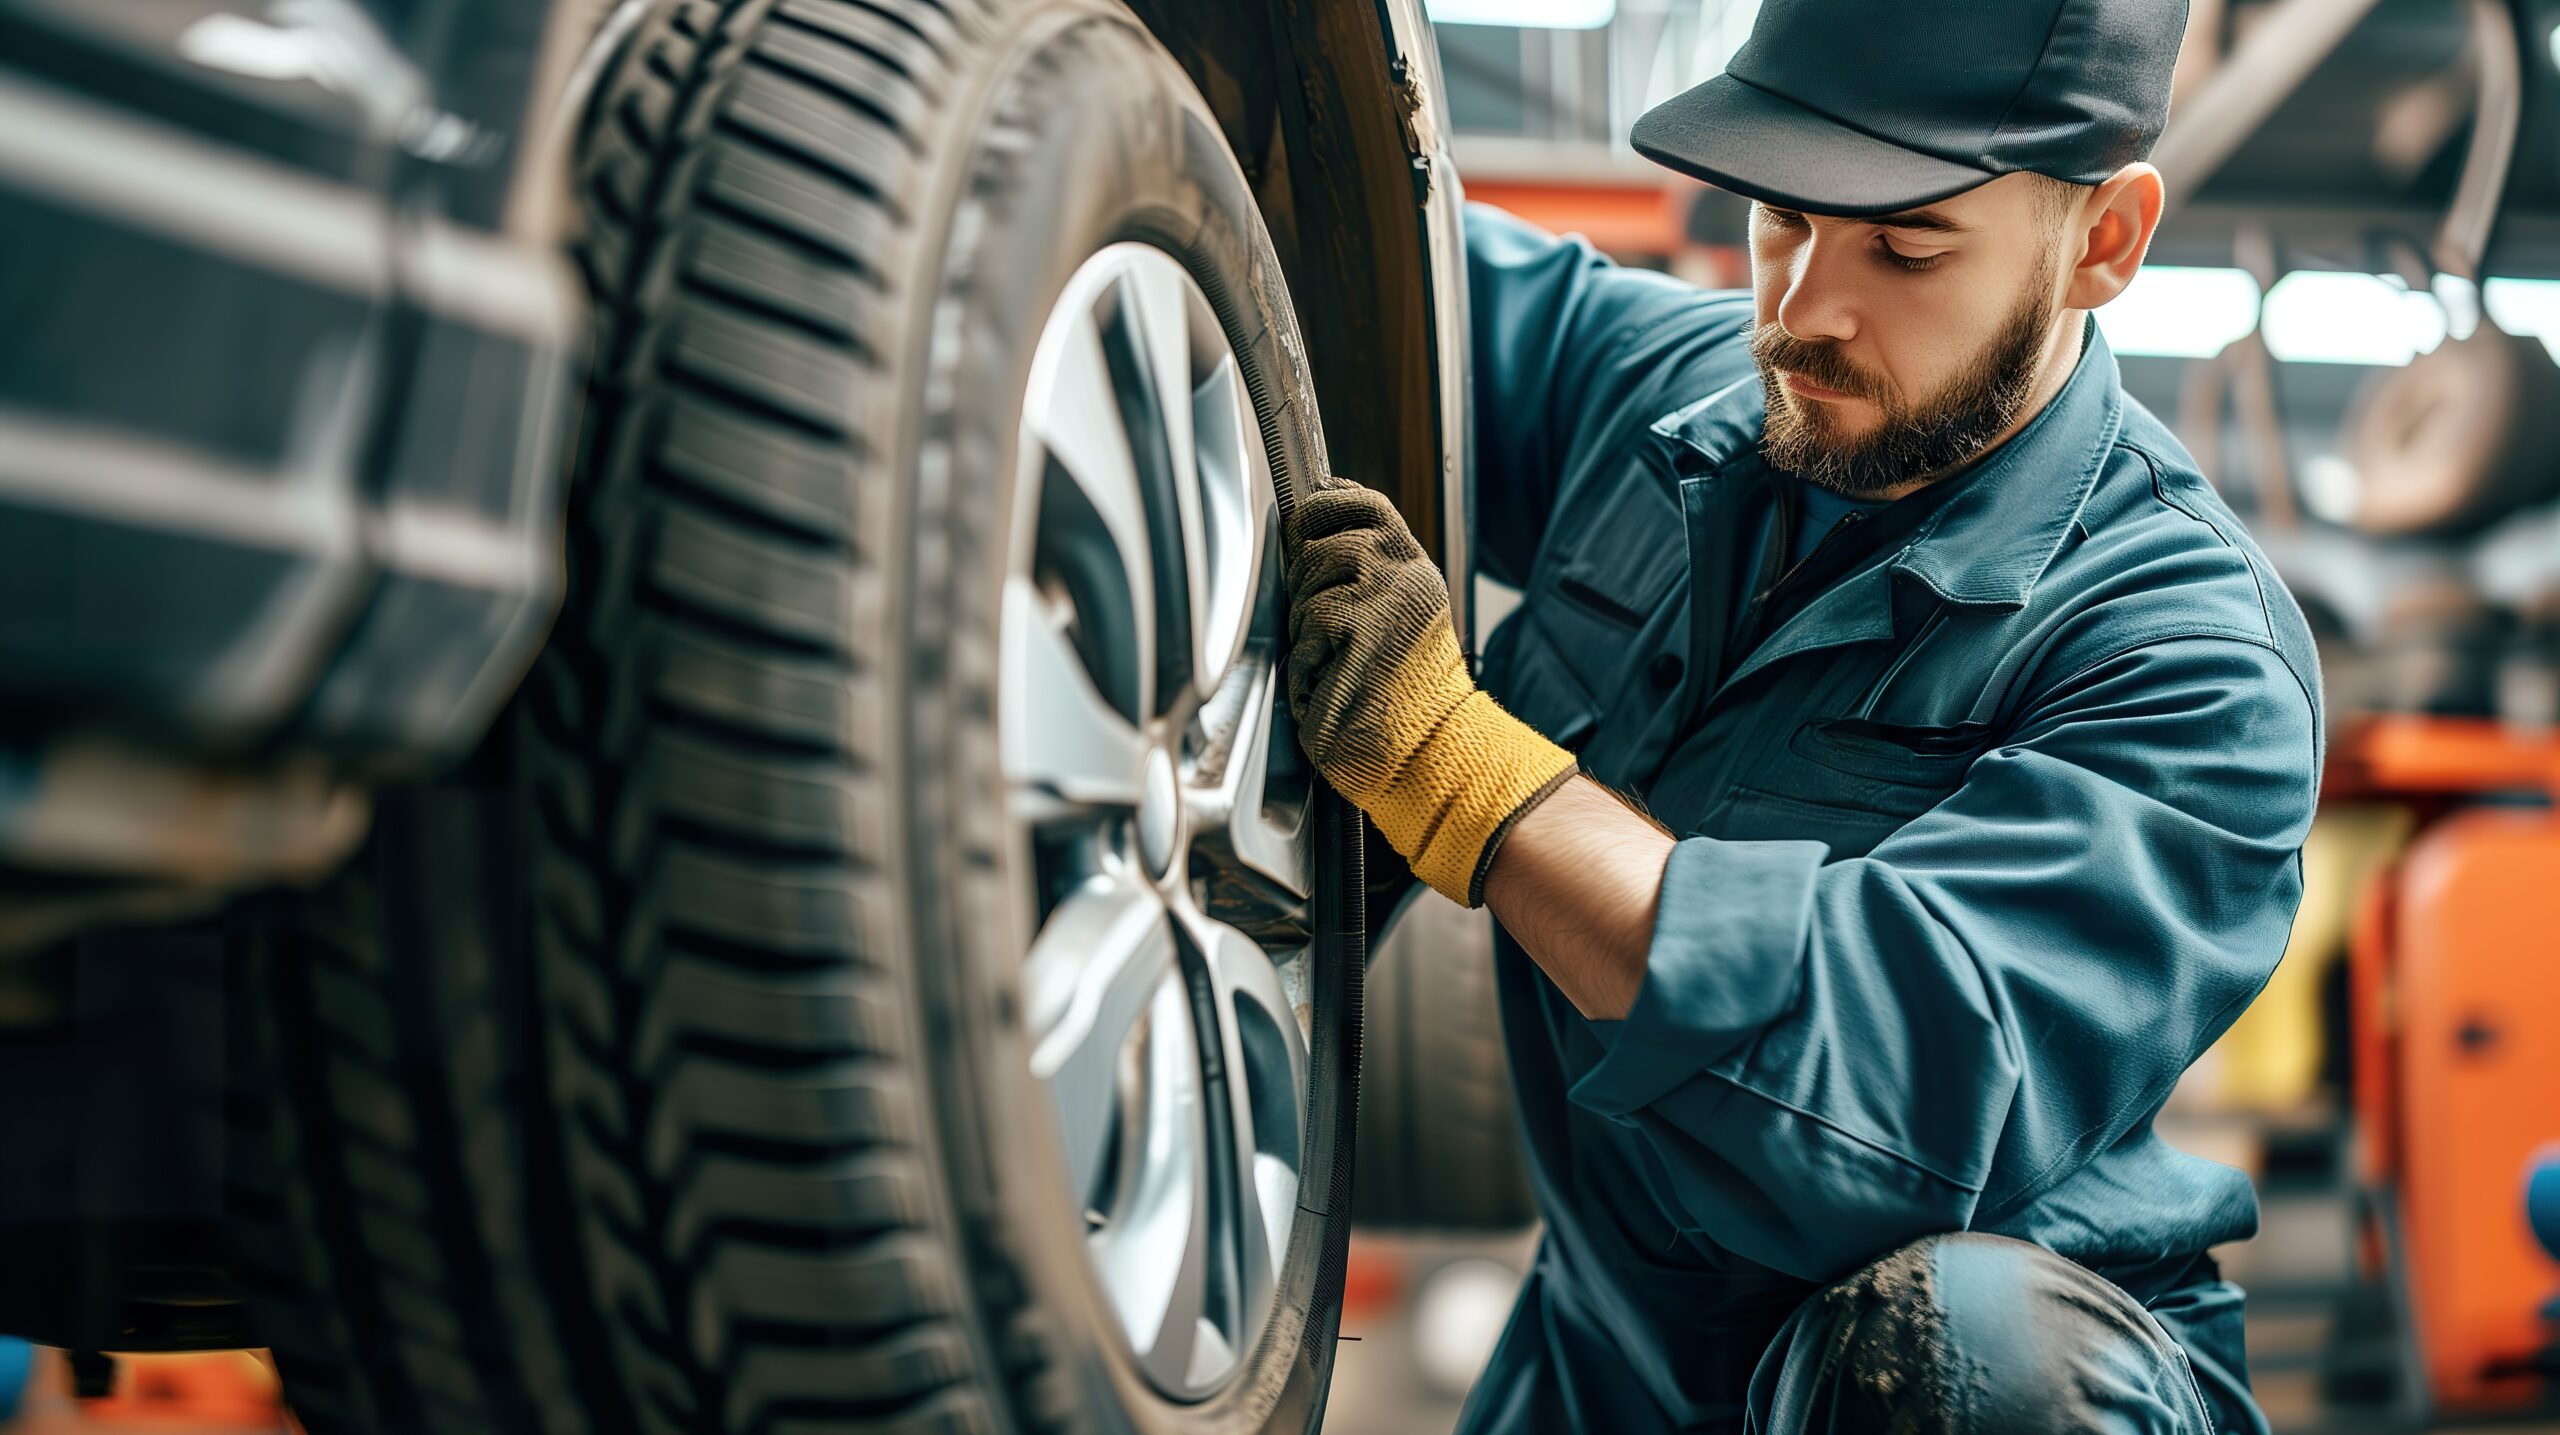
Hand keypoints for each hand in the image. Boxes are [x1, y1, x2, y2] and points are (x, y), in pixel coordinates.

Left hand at [1283, 480, 1576, 905]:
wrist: (1431, 755)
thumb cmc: (1403, 700)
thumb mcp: (1394, 620)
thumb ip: (1363, 578)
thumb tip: (1304, 545)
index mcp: (1412, 567)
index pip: (1358, 503)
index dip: (1319, 510)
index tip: (1303, 533)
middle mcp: (1403, 572)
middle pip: (1317, 541)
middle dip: (1303, 584)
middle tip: (1328, 633)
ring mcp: (1382, 596)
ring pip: (1306, 583)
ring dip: (1306, 629)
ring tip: (1338, 664)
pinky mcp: (1358, 627)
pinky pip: (1305, 629)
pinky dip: (1308, 664)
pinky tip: (1335, 685)